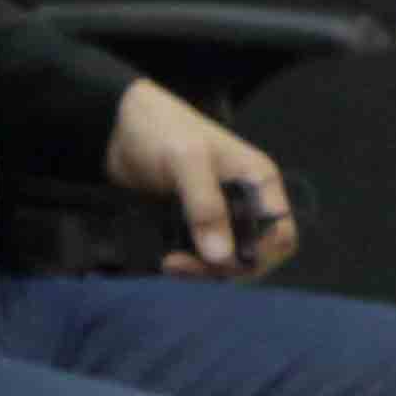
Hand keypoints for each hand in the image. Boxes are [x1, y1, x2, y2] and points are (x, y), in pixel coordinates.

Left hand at [104, 77, 296, 274]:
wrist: (115, 125)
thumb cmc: (159, 128)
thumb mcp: (186, 159)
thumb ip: (205, 205)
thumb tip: (222, 256)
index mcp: (257, 181)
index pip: (280, 234)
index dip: (260, 257)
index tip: (221, 265)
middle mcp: (243, 200)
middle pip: (252, 253)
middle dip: (223, 268)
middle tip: (181, 266)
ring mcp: (216, 213)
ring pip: (224, 258)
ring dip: (202, 270)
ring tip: (169, 264)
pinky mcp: (189, 222)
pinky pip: (198, 253)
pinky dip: (187, 262)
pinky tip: (165, 259)